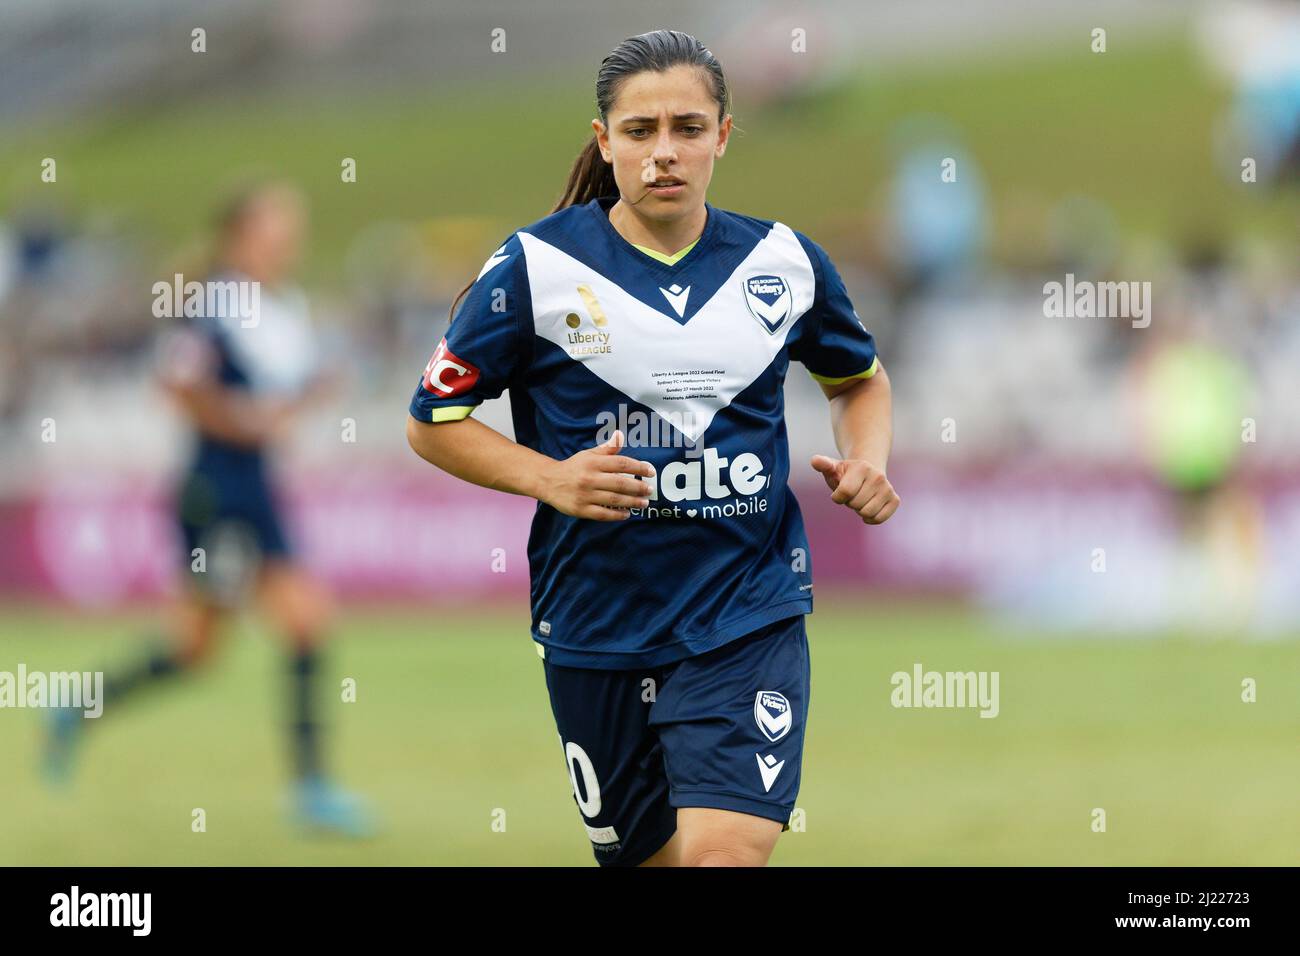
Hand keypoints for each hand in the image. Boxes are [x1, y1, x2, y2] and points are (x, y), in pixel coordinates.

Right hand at [541, 430, 655, 520]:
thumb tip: (620, 435)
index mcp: (593, 462)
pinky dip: (617, 515)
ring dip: (632, 502)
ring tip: (644, 503)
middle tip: (650, 490)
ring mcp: (585, 495)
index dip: (638, 467)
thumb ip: (607, 448)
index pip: (621, 463)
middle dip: (638, 487)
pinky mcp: (581, 509)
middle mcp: (590, 478)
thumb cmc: (573, 467)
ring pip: (614, 499)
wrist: (548, 481)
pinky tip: (627, 513)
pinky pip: (603, 514)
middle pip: (620, 483)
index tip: (650, 471)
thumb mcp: (588, 455)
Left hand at [810, 454, 899, 524]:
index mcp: (862, 467)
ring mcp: (888, 488)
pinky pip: (879, 519)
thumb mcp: (833, 468)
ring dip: (859, 510)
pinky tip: (868, 509)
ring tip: (860, 499)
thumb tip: (815, 461)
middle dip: (849, 503)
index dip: (837, 497)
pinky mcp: (895, 500)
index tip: (839, 491)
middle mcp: (878, 477)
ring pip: (867, 513)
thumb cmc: (845, 474)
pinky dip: (870, 519)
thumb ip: (823, 465)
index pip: (845, 492)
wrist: (867, 472)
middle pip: (856, 504)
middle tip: (852, 494)